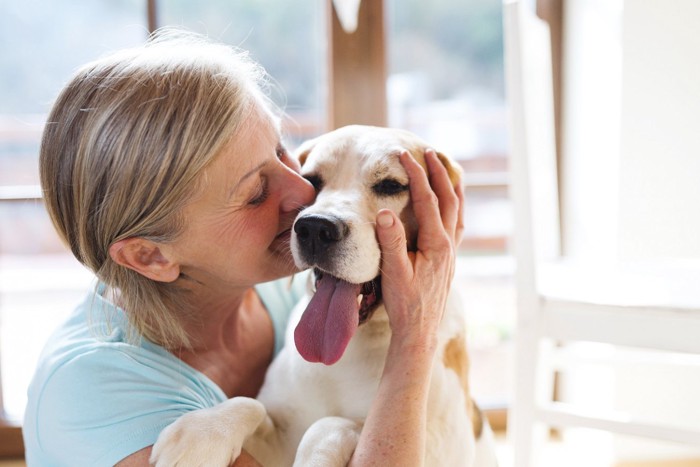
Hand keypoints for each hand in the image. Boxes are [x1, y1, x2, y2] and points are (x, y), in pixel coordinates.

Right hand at [375, 149, 463, 351]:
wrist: (419, 332)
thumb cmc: (404, 305)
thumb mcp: (393, 273)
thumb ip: (391, 242)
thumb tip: (385, 212)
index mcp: (436, 244)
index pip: (427, 200)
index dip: (416, 175)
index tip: (403, 156)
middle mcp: (448, 245)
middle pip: (448, 199)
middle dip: (438, 173)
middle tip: (428, 151)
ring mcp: (451, 252)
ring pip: (457, 211)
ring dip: (451, 187)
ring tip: (446, 169)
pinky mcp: (448, 260)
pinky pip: (456, 225)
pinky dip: (454, 207)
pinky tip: (450, 205)